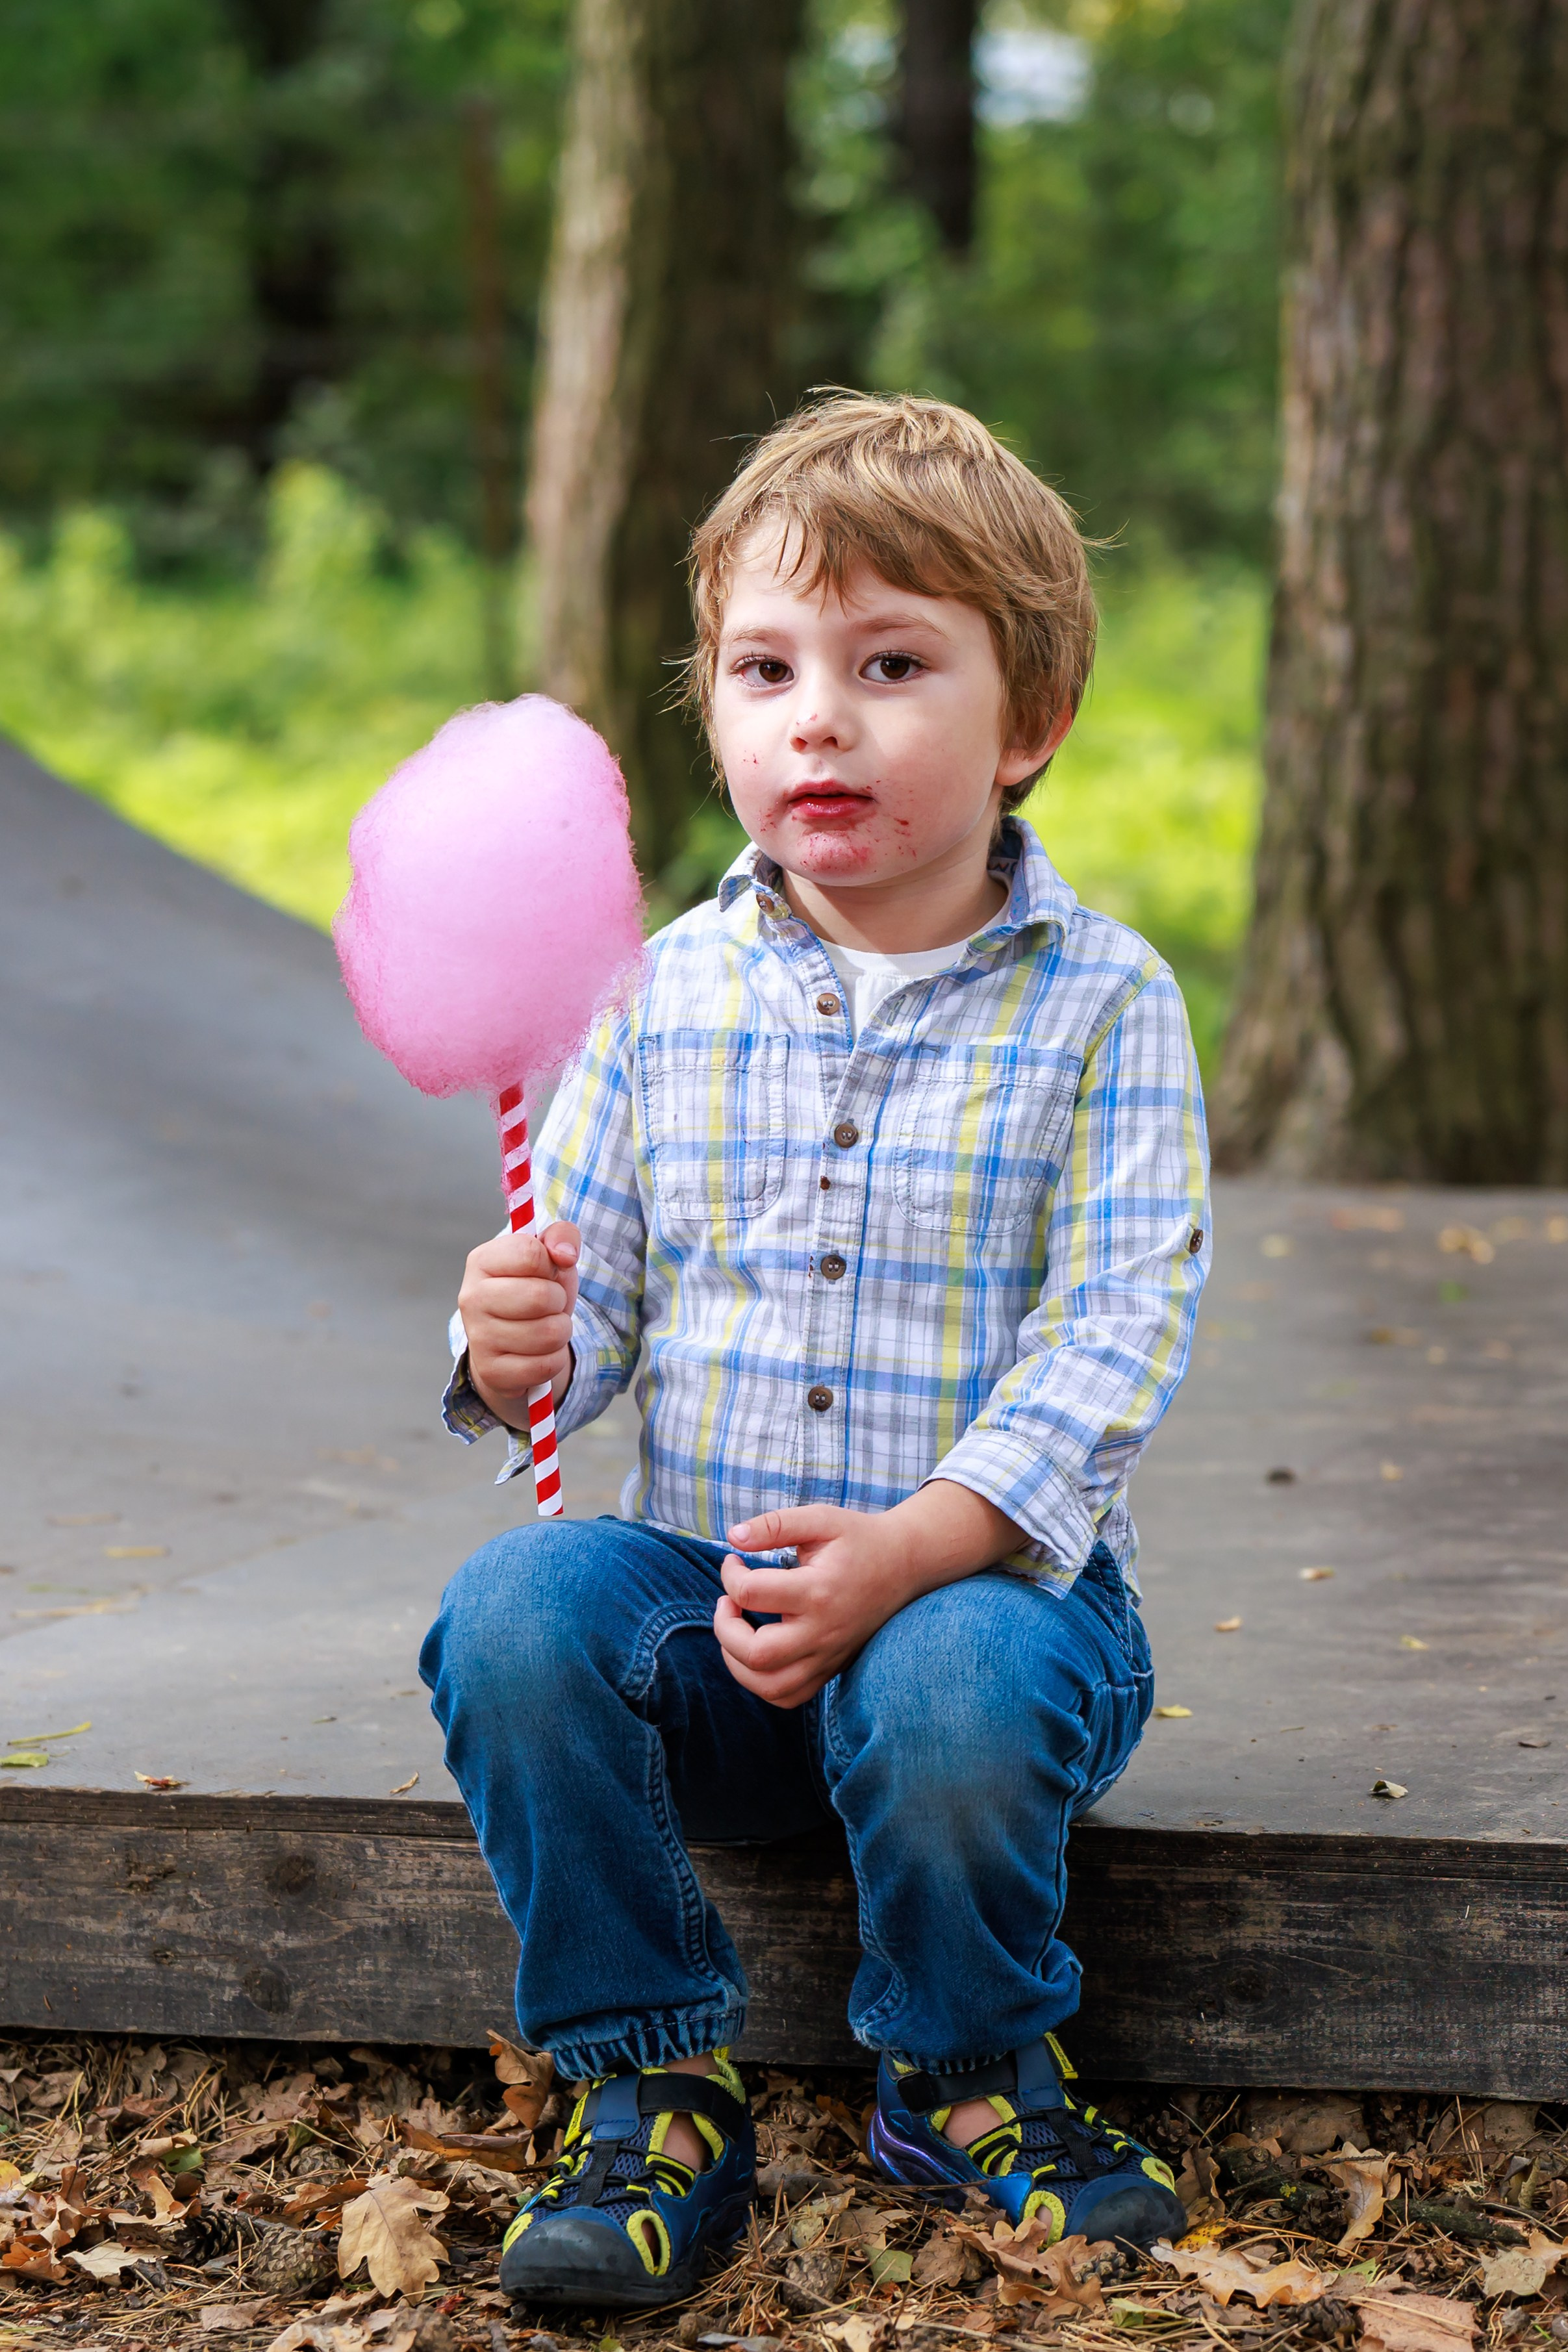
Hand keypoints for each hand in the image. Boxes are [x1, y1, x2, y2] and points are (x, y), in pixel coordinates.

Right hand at [458, 1221, 578, 1427]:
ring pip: (547, 1334)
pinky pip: (544, 1366)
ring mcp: (478, 1336)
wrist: (513, 1343)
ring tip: (546, 1327)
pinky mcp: (491, 1370)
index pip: (530, 1253)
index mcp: (482, 1261)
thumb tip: (565, 1255)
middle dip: (559, 1301)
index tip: (544, 1272)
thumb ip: (562, 1237)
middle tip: (549, 1305)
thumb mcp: (551, 1258)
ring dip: (560, 1331)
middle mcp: (472, 1297)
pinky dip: (553, 1359)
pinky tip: (539, 1353)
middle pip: (540, 1297)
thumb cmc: (533, 1290)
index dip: (550, 1264)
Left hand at [712, 1483, 1020, 1709]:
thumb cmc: (859, 1539)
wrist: (905, 1566)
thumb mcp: (821, 1519)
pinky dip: (762, 1684)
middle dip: (724, 1628)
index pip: (751, 1594)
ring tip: (734, 1632)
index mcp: (817, 1591)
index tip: (735, 1560)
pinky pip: (789, 1696)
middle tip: (728, 1602)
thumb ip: (776, 1525)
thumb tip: (733, 1537)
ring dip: (736, 1663)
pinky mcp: (831, 1668)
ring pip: (770, 1685)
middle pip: (755, 1653)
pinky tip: (755, 1655)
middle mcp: (822, 1631)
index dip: (730, 1574)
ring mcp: (828, 1656)